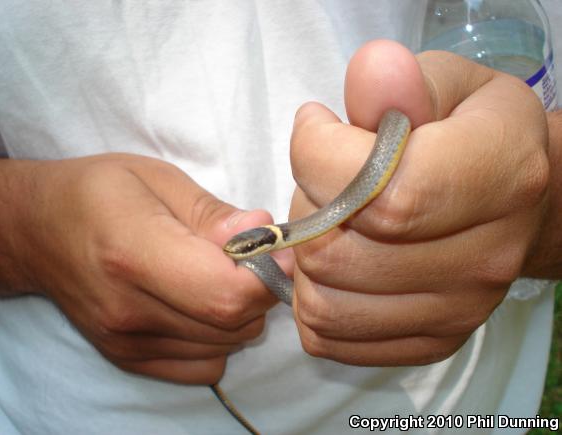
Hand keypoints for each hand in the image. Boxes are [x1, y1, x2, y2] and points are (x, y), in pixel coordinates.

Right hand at [17, 153, 281, 383]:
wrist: (38, 231)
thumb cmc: (100, 193)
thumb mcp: (158, 179)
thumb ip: (213, 213)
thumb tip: (265, 233)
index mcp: (133, 253)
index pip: (226, 293)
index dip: (269, 275)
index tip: (280, 249)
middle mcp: (129, 310)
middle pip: (233, 322)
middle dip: (261, 289)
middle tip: (249, 255)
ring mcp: (127, 342)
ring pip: (227, 344)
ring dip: (241, 312)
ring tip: (217, 273)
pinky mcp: (129, 359)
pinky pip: (206, 366)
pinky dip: (219, 337)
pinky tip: (199, 303)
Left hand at [289, 40, 548, 365]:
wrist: (515, 201)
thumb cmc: (471, 134)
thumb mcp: (444, 86)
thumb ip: (401, 83)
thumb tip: (371, 72)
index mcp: (501, 176)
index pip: (376, 192)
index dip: (317, 155)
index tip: (316, 126)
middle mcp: (485, 256)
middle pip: (337, 253)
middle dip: (308, 204)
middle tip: (327, 178)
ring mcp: (458, 310)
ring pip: (323, 301)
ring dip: (304, 256)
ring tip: (333, 220)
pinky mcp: (430, 340)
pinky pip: (329, 336)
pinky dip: (312, 297)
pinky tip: (335, 262)